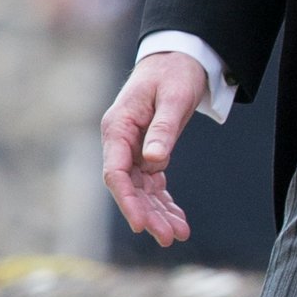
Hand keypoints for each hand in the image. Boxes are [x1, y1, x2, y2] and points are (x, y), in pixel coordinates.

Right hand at [100, 53, 209, 246]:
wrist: (179, 58)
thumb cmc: (175, 73)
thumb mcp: (174, 98)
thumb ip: (163, 129)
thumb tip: (153, 160)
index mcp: (118, 127)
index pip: (116, 172)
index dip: (127, 200)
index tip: (141, 223)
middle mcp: (120, 142)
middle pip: (129, 187)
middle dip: (148, 214)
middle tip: (169, 237)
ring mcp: (133, 149)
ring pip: (142, 190)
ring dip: (158, 213)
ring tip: (179, 235)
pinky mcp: (148, 152)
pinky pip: (154, 183)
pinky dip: (165, 201)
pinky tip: (179, 220)